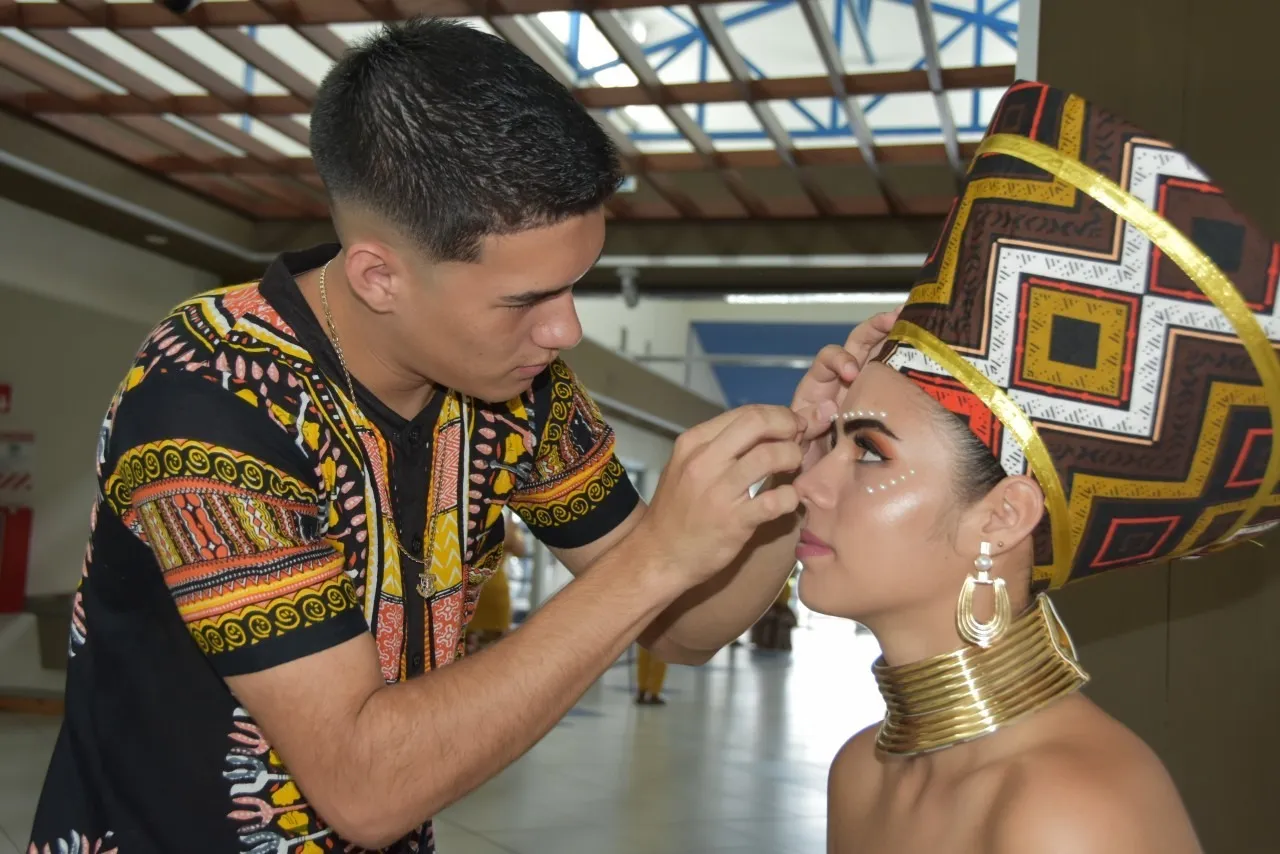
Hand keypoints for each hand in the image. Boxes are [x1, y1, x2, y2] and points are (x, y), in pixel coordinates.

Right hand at [636, 405, 805, 589]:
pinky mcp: (734, 521)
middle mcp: (704, 460)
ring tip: (794, 468)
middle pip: (759, 422)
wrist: (658, 555)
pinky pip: (776, 500)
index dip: (778, 415)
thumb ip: (723, 447)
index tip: (791, 426)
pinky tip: (788, 500)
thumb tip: (767, 429)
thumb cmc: (678, 510)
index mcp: (694, 442)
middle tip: (800, 439)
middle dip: (789, 425)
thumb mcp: (688, 466)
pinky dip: (791, 497)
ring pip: (771, 455)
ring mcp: (719, 491)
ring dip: (793, 457)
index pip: (746, 413)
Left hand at [791, 307, 901, 470]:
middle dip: (875, 329)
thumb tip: (829, 408)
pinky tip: (930, 353)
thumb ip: (807, 426)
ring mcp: (864, 388)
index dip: (840, 360)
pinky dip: (909, 362)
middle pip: (857, 344)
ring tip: (917, 321)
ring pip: (879, 353)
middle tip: (895, 319)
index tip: (852, 372)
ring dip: (895, 335)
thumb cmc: (804, 462)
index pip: (827, 361)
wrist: (817, 482)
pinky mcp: (882, 399)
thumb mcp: (798, 445)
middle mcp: (841, 382)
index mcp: (817, 389)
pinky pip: (893, 375)